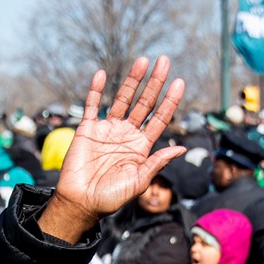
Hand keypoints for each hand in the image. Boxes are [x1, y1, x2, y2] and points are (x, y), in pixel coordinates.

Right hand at [40, 56, 185, 242]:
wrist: (82, 202)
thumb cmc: (112, 197)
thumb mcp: (139, 181)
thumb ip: (157, 162)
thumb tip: (181, 148)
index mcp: (142, 147)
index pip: (160, 119)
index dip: (170, 101)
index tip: (179, 82)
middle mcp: (127, 134)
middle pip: (144, 103)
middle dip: (155, 83)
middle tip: (164, 61)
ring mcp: (108, 129)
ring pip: (122, 99)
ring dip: (132, 80)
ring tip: (142, 61)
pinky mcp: (88, 129)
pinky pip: (92, 105)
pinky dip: (96, 90)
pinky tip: (102, 74)